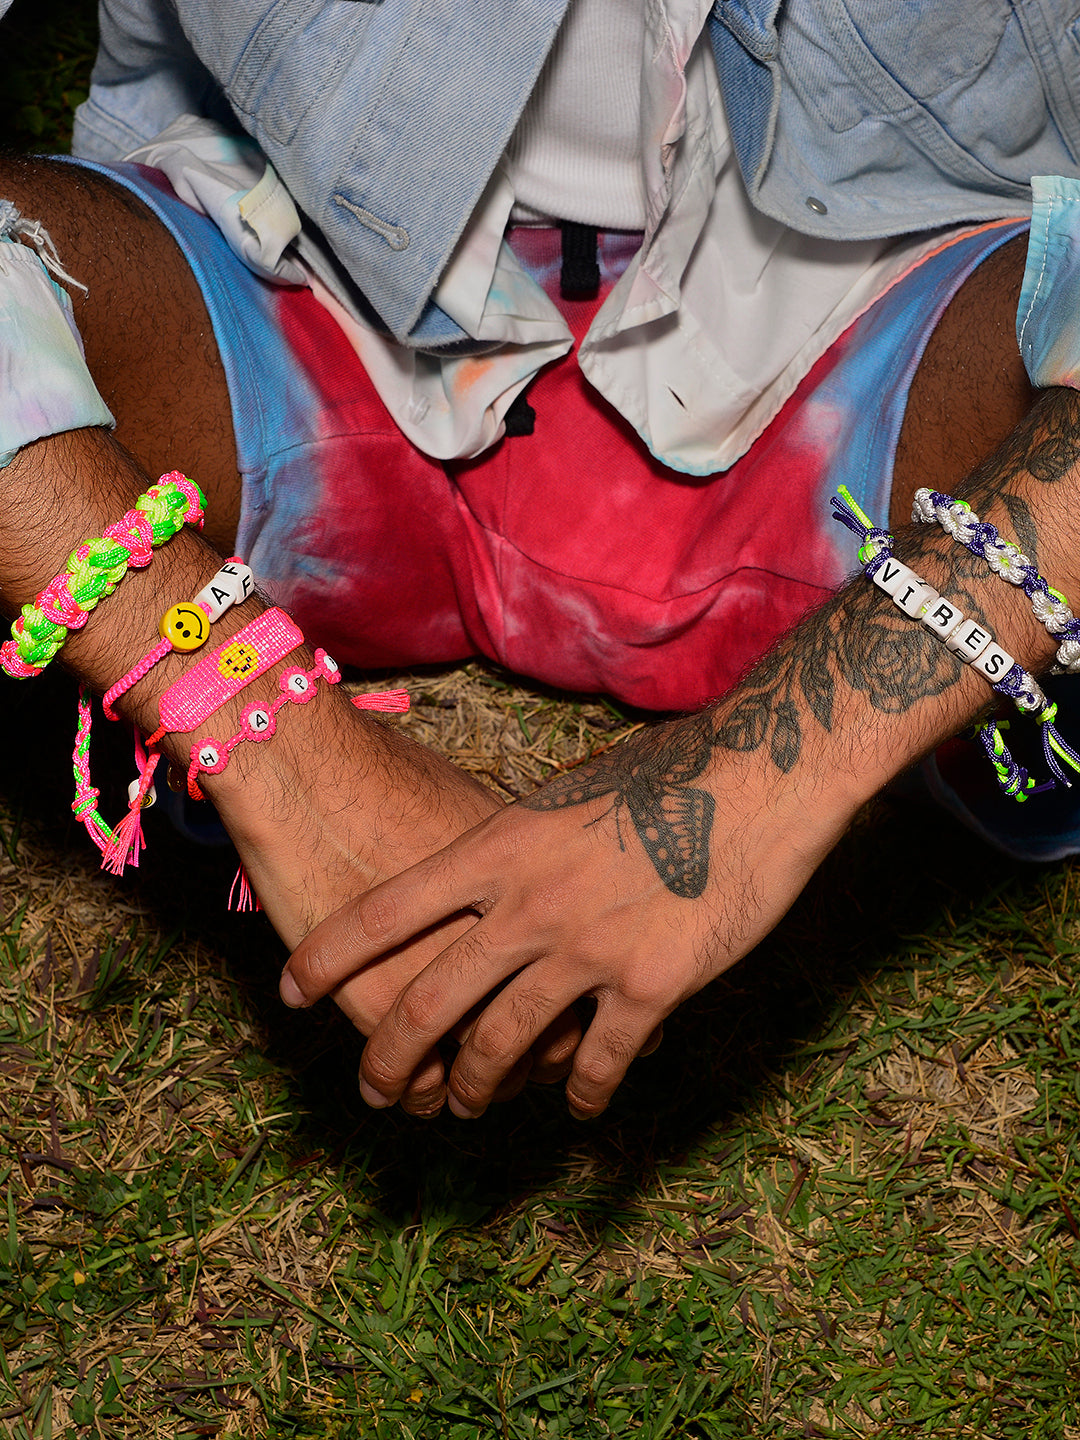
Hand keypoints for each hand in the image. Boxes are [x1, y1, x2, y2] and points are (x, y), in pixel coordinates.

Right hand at [206, 683, 580, 1112]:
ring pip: (485, 1068)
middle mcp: (504, 940)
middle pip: (550, 1037)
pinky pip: (418, 1078)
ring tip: (464, 1093)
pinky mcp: (379, 999)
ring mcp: (443, 975)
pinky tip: (412, 1092)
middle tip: (523, 1071)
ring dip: (479, 1089)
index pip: (586, 982)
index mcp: (541, 899)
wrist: (308, 776)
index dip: (579, 1016)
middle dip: (538, 1064)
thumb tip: (557, 884)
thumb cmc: (391, 780)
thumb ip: (522, 863)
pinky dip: (418, 1092)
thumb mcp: (481, 816)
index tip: (565, 1025)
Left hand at [282, 710, 858, 1117]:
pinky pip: (595, 1064)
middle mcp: (528, 903)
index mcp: (498, 847)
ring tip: (465, 1106)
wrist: (757, 776)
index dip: (327, 957)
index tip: (293, 992)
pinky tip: (580, 1104)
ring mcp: (586, 949)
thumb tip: (484, 889)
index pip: (384, 913)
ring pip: (502, 1046)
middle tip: (375, 1089)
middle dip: (388, 1058)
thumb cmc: (664, 774)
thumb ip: (515, 852)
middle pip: (429, 1001)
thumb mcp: (565, 800)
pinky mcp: (648, 985)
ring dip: (475, 1088)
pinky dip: (581, 1094)